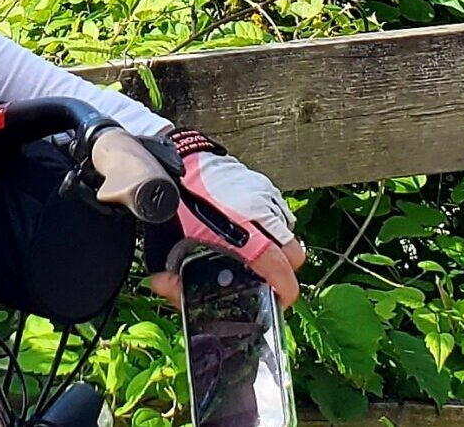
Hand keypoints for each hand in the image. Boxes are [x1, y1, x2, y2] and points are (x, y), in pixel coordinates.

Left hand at [147, 151, 308, 307]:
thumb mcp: (169, 247)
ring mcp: (266, 198)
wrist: (178, 162)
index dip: (283, 292)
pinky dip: (270, 227)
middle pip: (295, 255)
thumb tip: (168, 290)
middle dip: (284, 271)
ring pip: (288, 233)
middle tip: (263, 278)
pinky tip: (248, 230)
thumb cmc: (175, 205)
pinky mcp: (263, 186)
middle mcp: (263, 215)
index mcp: (244, 236)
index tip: (276, 301)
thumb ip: (172, 277)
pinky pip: (278, 214)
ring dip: (277, 248)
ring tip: (254, 253)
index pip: (282, 269)